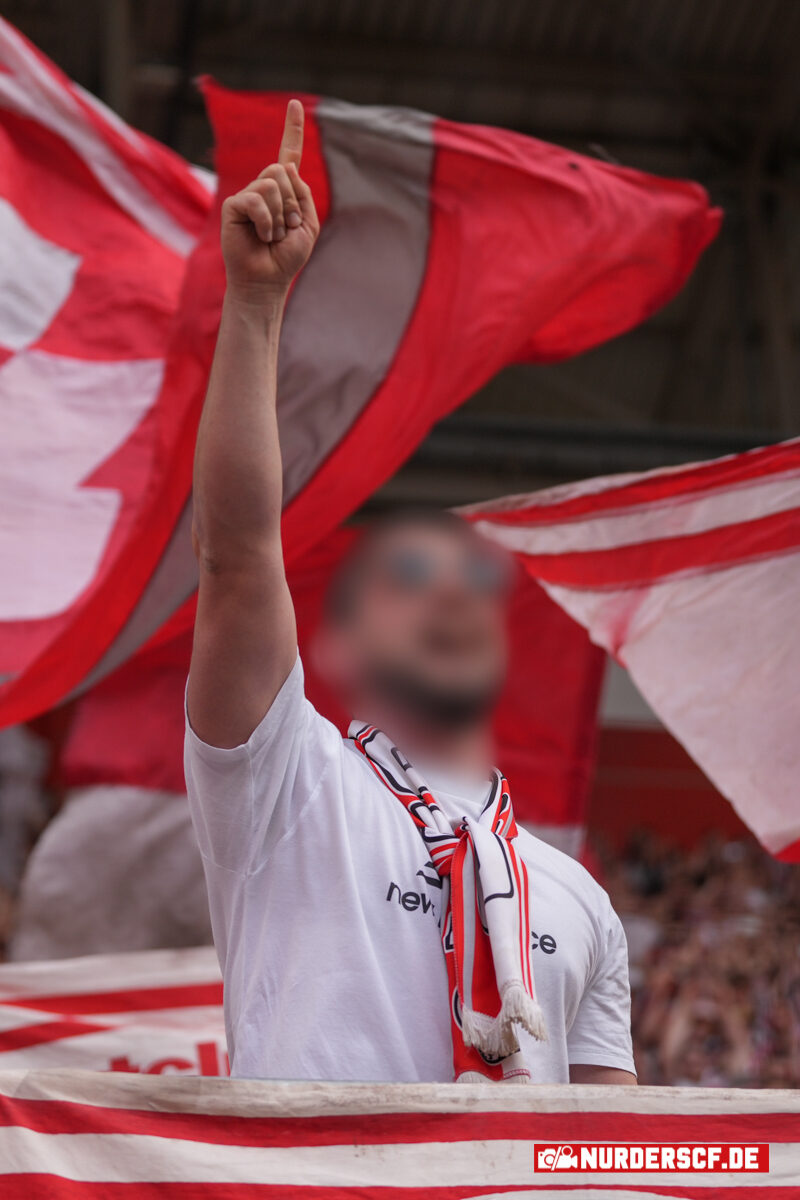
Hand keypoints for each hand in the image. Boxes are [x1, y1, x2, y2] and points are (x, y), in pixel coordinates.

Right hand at [221, 99, 319, 300]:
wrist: (267, 280)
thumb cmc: (286, 257)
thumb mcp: (307, 224)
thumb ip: (303, 194)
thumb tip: (286, 167)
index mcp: (284, 191)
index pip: (288, 155)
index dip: (292, 129)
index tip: (295, 103)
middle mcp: (264, 188)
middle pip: (282, 171)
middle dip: (291, 203)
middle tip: (285, 229)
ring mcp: (248, 195)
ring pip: (271, 184)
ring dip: (280, 216)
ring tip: (272, 236)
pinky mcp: (234, 206)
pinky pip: (256, 200)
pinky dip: (265, 222)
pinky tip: (261, 237)